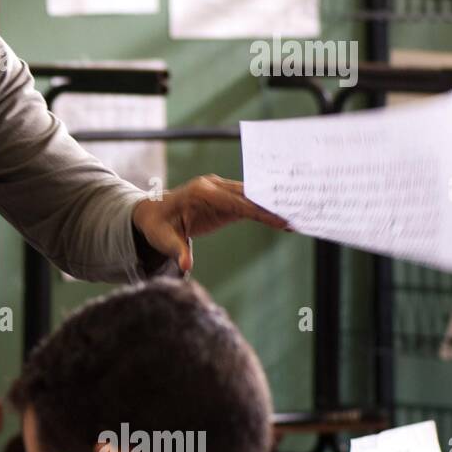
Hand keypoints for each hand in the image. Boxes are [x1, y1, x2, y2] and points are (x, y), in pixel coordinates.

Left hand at [131, 175, 288, 273]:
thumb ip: (177, 251)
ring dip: (272, 205)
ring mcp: (219, 188)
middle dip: (274, 206)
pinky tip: (282, 218)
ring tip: (298, 216)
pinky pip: (247, 202)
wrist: (150, 213)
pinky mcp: (223, 197)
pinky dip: (263, 209)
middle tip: (301, 216)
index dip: (261, 212)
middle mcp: (212, 185)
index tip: (282, 221)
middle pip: (250, 195)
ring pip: (251, 196)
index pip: (237, 202)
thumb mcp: (164, 240)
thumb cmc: (157, 226)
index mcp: (201, 192)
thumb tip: (186, 266)